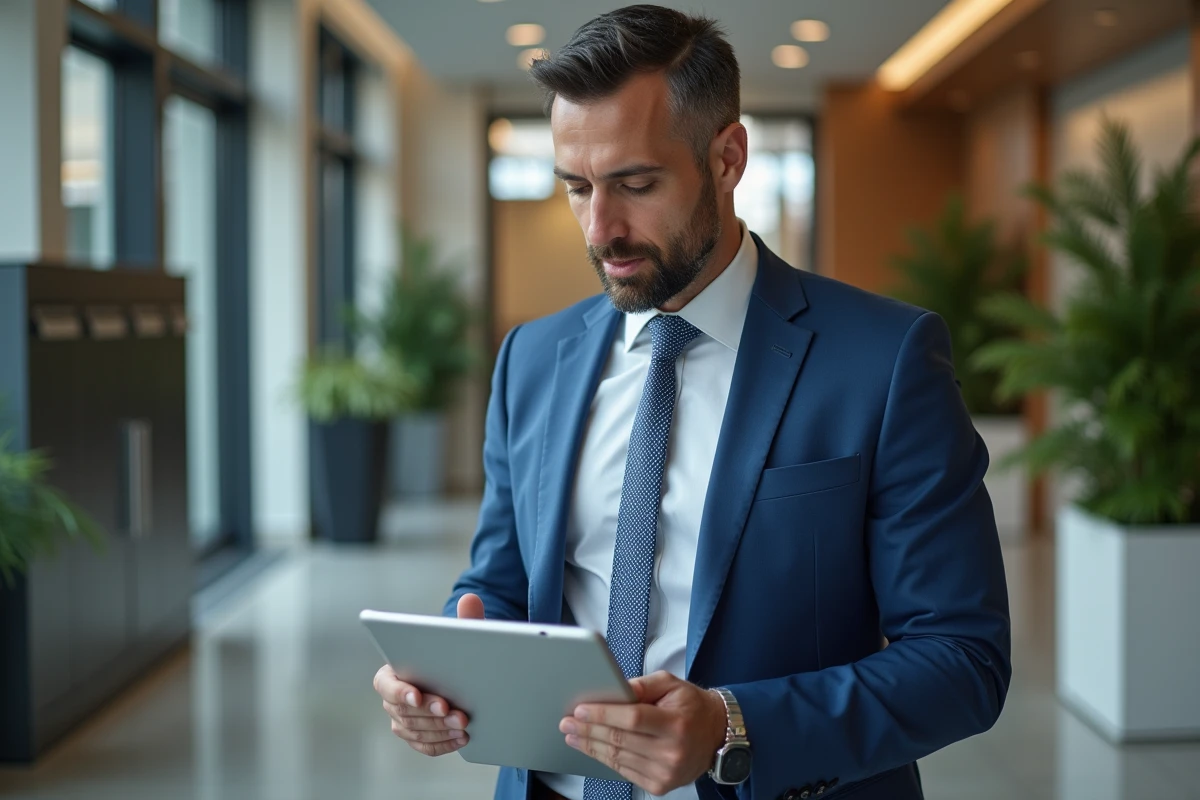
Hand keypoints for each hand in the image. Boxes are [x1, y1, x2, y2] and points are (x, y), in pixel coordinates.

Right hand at [373, 594, 485, 755]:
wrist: (461, 676)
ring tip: (464, 724)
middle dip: (431, 713)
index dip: (400, 692)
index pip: (386, 685)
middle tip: (455, 712)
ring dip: (441, 729)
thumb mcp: (460, 636)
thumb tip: (470, 598)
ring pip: (416, 730)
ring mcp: (402, 720)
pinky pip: (425, 746)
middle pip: (404, 712)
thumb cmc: (454, 653)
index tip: (418, 695)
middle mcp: (392, 699)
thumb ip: (464, 620)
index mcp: (392, 671)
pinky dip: (443, 743)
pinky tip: (463, 738)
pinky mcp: (417, 736)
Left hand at [560, 670, 728, 795]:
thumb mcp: (671, 684)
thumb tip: (612, 688)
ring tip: (573, 735)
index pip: (632, 719)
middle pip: (620, 740)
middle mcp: (672, 751)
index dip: (603, 714)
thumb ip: (642, 685)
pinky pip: (625, 771)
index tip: (580, 710)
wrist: (716, 735)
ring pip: (618, 758)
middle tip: (567, 722)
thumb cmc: (691, 706)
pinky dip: (605, 759)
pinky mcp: (660, 785)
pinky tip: (592, 748)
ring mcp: (666, 772)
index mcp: (676, 723)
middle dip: (589, 730)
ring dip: (591, 746)